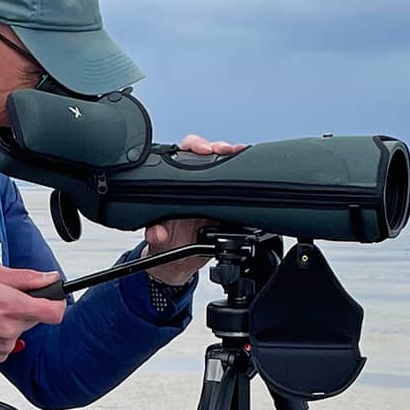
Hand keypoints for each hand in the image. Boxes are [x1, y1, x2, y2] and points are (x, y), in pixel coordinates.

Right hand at [0, 262, 67, 359]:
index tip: (52, 298)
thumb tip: (48, 277)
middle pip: (35, 319)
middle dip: (25, 308)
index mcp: (13, 306)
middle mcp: (11, 329)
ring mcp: (3, 345)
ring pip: (20, 331)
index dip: (57, 303)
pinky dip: (0, 335)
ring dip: (10, 322)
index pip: (55, 313)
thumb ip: (26, 277)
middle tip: (4, 299)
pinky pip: (8, 344)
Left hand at [145, 136, 245, 283]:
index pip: (183, 153)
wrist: (179, 264)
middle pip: (208, 154)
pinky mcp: (226, 205)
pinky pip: (237, 188)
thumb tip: (157, 232)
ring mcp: (211, 193)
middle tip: (226, 150)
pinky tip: (253, 172)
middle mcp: (193, 184)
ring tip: (241, 154)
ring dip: (235, 158)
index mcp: (174, 185)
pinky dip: (246, 178)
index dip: (194, 146)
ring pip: (225, 166)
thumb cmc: (166, 243)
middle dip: (219, 147)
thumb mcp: (158, 241)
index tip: (202, 149)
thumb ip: (156, 235)